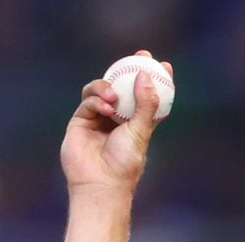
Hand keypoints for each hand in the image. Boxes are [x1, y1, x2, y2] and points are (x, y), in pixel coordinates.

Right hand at [60, 49, 173, 194]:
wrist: (100, 182)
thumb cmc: (125, 162)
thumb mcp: (140, 132)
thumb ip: (145, 105)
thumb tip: (146, 76)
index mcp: (137, 123)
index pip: (147, 97)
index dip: (154, 80)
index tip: (163, 65)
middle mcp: (118, 119)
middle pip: (124, 87)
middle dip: (130, 70)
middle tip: (140, 56)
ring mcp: (98, 119)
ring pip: (102, 90)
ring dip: (108, 86)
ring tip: (114, 96)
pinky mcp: (81, 121)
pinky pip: (88, 101)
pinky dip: (96, 100)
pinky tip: (105, 108)